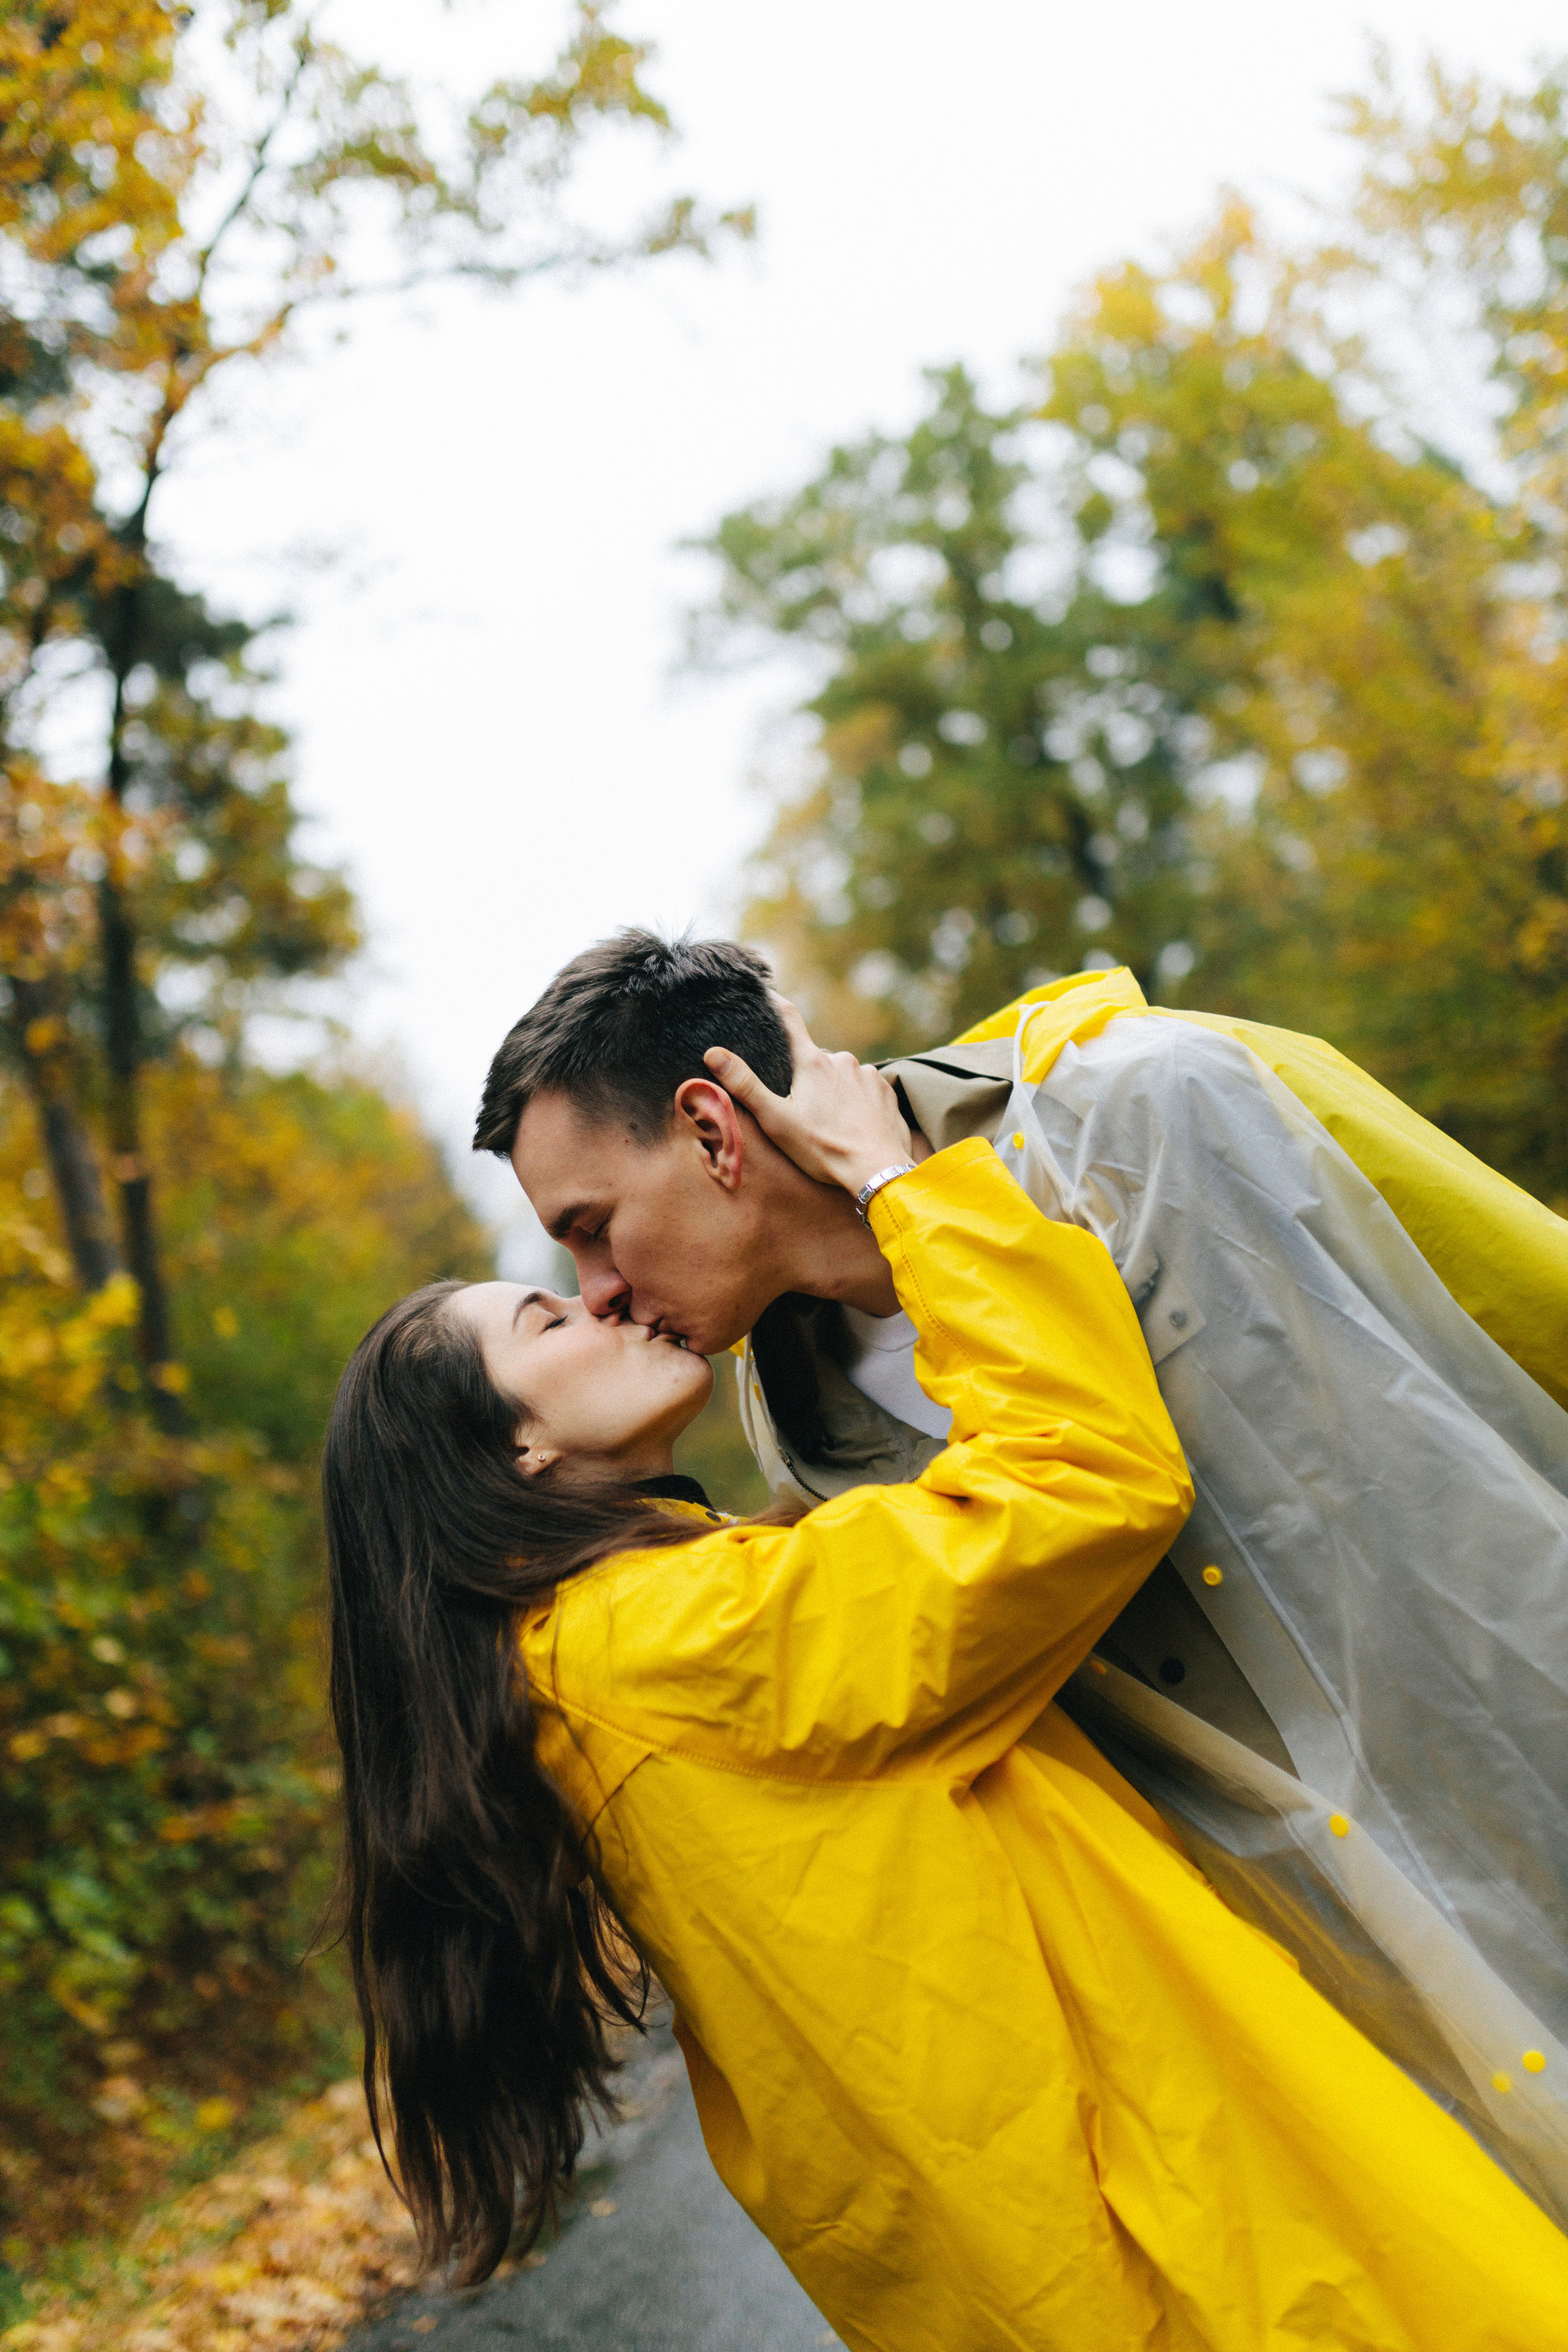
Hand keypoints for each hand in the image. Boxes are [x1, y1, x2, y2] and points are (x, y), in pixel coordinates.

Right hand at [705, 997, 911, 1199]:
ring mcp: (867, 1074)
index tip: (767, 994)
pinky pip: (866, 1089)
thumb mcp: (775, 1119)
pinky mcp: (886, 1092)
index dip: (776, 1005)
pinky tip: (853, 1123)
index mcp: (812, 1062)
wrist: (876, 1170)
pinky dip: (857, 1101)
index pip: (789, 1020)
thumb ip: (745, 1085)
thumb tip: (714, 1053)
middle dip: (807, 1076)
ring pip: (842, 1075)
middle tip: (801, 1106)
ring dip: (834, 1090)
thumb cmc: (822, 1148)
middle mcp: (842, 1060)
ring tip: (829, 1122)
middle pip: (816, 1058)